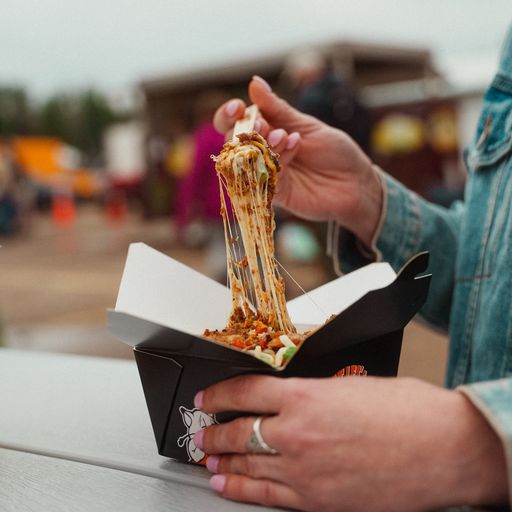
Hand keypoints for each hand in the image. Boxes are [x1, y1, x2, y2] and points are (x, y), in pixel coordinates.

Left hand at [194, 375, 507, 510]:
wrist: (444, 448)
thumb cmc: (407, 411)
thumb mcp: (351, 385)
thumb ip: (314, 393)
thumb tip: (293, 397)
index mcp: (306, 395)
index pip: (245, 391)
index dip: (219, 394)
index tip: (207, 397)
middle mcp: (297, 432)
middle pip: (239, 431)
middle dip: (214, 432)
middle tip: (202, 432)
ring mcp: (304, 470)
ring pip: (247, 463)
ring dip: (221, 460)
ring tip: (206, 458)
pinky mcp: (317, 501)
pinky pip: (266, 496)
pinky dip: (240, 489)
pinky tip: (226, 485)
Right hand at [213, 76, 382, 246]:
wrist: (357, 183)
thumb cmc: (335, 152)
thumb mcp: (307, 125)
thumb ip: (278, 109)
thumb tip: (254, 83)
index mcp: (268, 131)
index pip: (237, 121)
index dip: (230, 114)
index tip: (238, 107)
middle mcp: (262, 152)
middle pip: (234, 141)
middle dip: (244, 130)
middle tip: (260, 125)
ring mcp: (267, 173)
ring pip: (247, 159)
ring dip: (263, 143)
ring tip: (284, 135)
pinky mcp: (275, 193)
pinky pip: (265, 176)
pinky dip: (278, 158)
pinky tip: (294, 145)